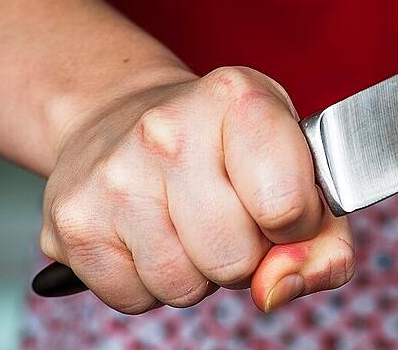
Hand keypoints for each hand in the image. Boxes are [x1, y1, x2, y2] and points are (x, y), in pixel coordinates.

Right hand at [39, 67, 353, 313]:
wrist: (121, 114)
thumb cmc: (223, 142)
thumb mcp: (295, 162)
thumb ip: (323, 238)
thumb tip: (277, 288)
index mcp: (237, 98)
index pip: (288, 207)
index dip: (296, 226)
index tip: (283, 208)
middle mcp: (168, 130)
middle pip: (235, 259)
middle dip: (243, 255)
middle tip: (227, 216)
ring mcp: (114, 176)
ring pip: (184, 287)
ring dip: (196, 272)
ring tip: (185, 222)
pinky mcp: (73, 220)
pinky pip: (135, 299)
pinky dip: (149, 283)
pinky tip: (148, 234)